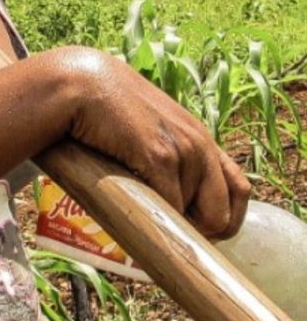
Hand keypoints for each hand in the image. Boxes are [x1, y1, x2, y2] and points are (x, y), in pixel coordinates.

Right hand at [60, 47, 250, 239]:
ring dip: (167, 227)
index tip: (189, 231)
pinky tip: (133, 218)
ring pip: (193, 219)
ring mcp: (184, 150)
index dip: (220, 220)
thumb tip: (168, 206)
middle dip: (196, 236)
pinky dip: (154, 224)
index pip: (240, 191)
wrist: (80, 84)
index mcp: (201, 140)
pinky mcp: (160, 156)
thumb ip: (166, 158)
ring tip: (137, 219)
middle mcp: (201, 145)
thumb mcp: (148, 132)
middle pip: (223, 218)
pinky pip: (171, 209)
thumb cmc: (105, 113)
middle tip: (161, 235)